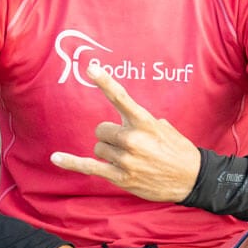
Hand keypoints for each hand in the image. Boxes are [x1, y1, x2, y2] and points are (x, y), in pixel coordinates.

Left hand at [50, 64, 201, 201]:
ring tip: (130, 158)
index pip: (121, 98)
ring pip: (98, 148)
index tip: (91, 68)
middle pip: (101, 130)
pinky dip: (71, 162)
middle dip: (110, 136)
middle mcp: (133, 139)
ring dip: (109, 152)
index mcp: (145, 122)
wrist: (192, 178)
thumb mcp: (165, 128)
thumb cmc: (179, 150)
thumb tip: (127, 122)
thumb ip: (142, 122)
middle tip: (128, 144)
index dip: (105, 81)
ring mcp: (125, 159)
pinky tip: (56, 157)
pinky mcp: (120, 177)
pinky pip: (89, 167)